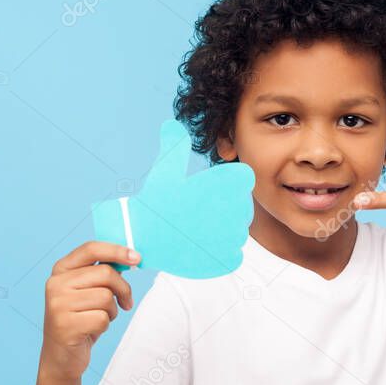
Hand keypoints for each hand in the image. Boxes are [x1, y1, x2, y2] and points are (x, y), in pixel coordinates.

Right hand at [41, 241, 138, 379]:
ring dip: (112, 310)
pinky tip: (92, 330)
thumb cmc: (80, 319)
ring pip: (106, 297)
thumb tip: (131, 258)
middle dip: (123, 289)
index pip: (91, 249)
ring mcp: (58, 305)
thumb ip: (102, 273)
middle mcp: (55, 284)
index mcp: (61, 270)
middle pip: (105, 273)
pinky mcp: (65, 325)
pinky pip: (102, 318)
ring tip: (100, 317)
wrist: (61, 356)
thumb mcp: (87, 291)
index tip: (137, 258)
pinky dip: (105, 325)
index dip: (117, 250)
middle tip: (126, 301)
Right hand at [91, 118, 254, 277]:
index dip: (230, 183)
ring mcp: (229, 237)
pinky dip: (222, 253)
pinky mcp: (225, 259)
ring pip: (238, 232)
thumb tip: (171, 125)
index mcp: (223, 185)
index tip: (213, 190)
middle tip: (201, 213)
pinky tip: (203, 247)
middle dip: (226, 209)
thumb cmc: (155, 200)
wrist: (141, 236)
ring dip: (224, 231)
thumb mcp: (164, 169)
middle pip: (242, 207)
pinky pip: (234, 255)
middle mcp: (232, 210)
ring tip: (200, 230)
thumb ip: (174, 146)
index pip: (244, 179)